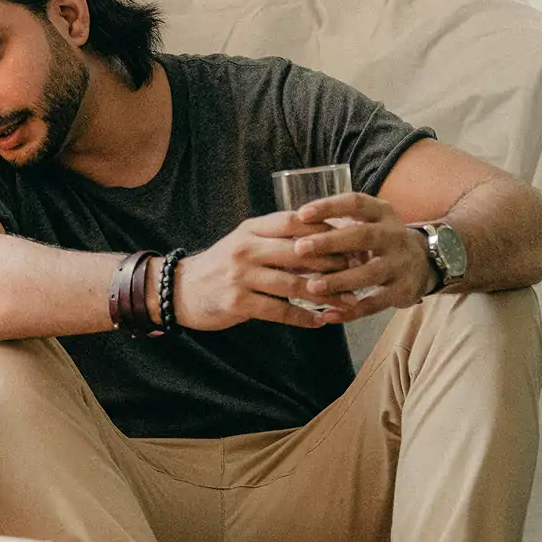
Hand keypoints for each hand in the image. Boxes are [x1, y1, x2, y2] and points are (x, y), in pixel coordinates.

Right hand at [175, 211, 358, 329]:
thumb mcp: (245, 242)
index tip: (353, 239)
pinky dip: (302, 316)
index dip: (327, 229)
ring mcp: (241, 276)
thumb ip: (276, 239)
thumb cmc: (221, 265)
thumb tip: (323, 240)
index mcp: (251, 229)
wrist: (180, 289)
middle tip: (361, 271)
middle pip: (300, 252)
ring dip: (326, 294)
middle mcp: (246, 248)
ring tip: (349, 301)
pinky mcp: (237, 302)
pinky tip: (319, 320)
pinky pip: (279, 310)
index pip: (295, 221)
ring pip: (294, 283)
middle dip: (334, 262)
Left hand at [292, 193, 434, 323]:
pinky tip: (328, 314)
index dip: (329, 207)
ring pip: (370, 273)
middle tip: (300, 248)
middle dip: (331, 243)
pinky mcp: (402, 291)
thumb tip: (289, 225)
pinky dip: (351, 311)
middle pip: (364, 237)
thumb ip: (336, 223)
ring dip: (340, 281)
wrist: (423, 262)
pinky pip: (375, 303)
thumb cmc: (377, 239)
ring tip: (312, 287)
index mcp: (381, 213)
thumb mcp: (366, 222)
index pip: (356, 203)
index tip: (301, 214)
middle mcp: (394, 235)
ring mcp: (400, 264)